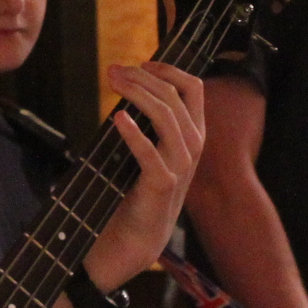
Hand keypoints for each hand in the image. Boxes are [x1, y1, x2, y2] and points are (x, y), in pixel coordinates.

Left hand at [84, 62, 205, 292]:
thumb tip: (126, 89)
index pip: (194, 88)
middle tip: (113, 71)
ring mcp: (180, 168)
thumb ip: (145, 126)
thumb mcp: (144, 154)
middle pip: (177, 96)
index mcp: (191, 138)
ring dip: (138, 94)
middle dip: (144, 77)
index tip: (140, 63)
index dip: (168, 70)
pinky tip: (117, 119)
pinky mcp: (161, 187)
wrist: (131, 244)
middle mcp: (192, 149)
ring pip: (168, 117)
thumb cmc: (133, 195)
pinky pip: (151, 154)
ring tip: (113, 83)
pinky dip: (134, 133)